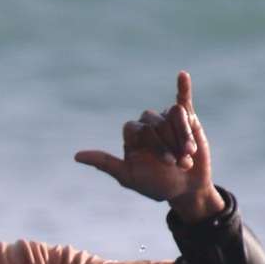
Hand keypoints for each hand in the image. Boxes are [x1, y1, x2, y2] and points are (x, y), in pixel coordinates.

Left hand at [74, 71, 224, 221]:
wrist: (185, 188)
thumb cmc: (156, 184)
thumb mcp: (129, 176)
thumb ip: (105, 163)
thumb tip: (76, 156)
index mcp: (132, 135)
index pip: (138, 129)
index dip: (155, 145)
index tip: (166, 164)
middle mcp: (147, 124)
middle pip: (156, 123)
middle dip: (170, 145)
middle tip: (179, 164)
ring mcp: (166, 119)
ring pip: (174, 116)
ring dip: (184, 136)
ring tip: (188, 155)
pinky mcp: (186, 117)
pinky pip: (183, 99)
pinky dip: (183, 87)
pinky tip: (182, 75)